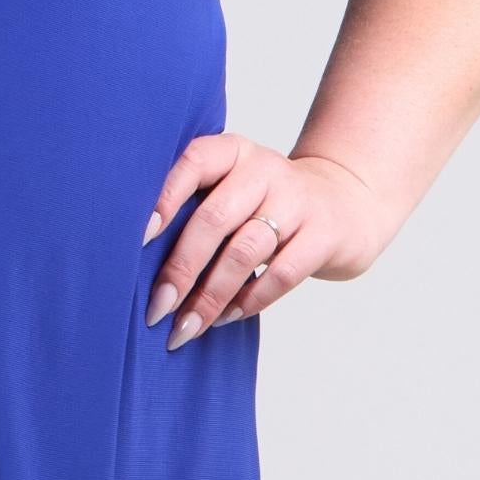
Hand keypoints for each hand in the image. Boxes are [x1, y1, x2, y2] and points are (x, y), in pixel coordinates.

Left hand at [140, 137, 390, 341]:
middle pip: (214, 219)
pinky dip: (250, 300)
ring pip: (244, 252)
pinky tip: (226, 317)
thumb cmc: (266, 205)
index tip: (138, 240)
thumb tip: (134, 264)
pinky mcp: (324, 234)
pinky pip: (281, 274)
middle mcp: (264, 169)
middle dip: (181, 269)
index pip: (193, 163)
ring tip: (186, 327)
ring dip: (211, 296)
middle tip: (157, 309)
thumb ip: (194, 208)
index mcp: (233, 152)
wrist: (345, 203)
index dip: (163, 199)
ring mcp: (298, 200)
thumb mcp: (233, 188)